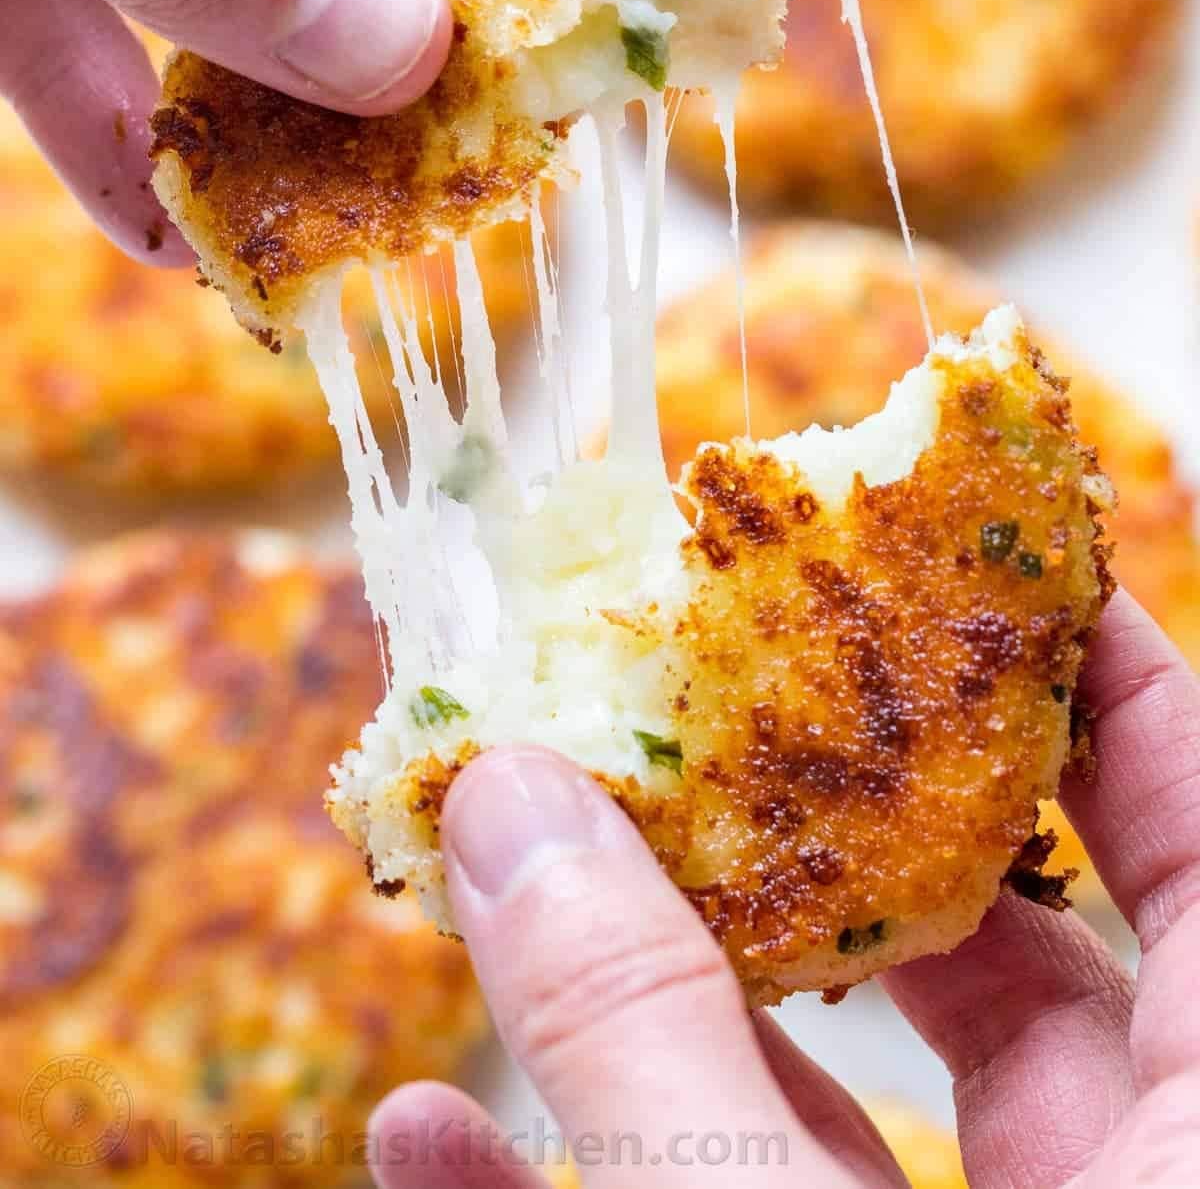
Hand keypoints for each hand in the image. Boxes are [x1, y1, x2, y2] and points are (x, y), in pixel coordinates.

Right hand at [367, 591, 1199, 1185]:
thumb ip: (648, 1042)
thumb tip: (511, 805)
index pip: (1192, 826)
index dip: (1099, 674)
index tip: (963, 555)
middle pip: (992, 956)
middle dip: (814, 829)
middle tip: (690, 712)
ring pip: (832, 1109)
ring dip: (654, 1016)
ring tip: (515, 893)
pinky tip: (432, 1139)